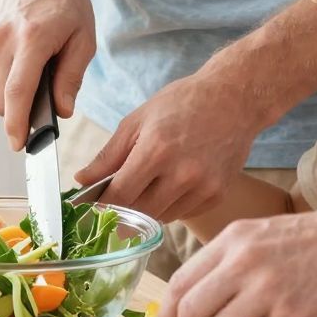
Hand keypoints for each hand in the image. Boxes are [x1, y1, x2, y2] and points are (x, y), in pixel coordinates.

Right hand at [0, 0, 95, 148]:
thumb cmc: (65, 3)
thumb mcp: (83, 38)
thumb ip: (71, 78)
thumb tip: (62, 111)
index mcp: (32, 38)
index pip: (17, 93)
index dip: (17, 125)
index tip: (18, 145)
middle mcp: (1, 39)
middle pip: (0, 100)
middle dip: (18, 113)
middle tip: (40, 105)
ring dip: (9, 95)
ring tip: (31, 71)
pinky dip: (0, 78)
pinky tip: (17, 60)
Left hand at [74, 64, 263, 221]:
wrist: (234, 98)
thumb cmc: (182, 103)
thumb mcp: (138, 120)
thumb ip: (109, 155)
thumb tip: (81, 181)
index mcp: (156, 150)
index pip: (119, 196)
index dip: (100, 206)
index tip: (90, 208)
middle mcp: (182, 173)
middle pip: (138, 214)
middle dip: (122, 209)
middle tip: (115, 198)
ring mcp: (203, 186)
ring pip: (160, 218)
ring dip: (146, 209)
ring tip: (149, 183)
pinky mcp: (218, 194)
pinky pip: (183, 214)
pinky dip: (170, 205)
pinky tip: (172, 183)